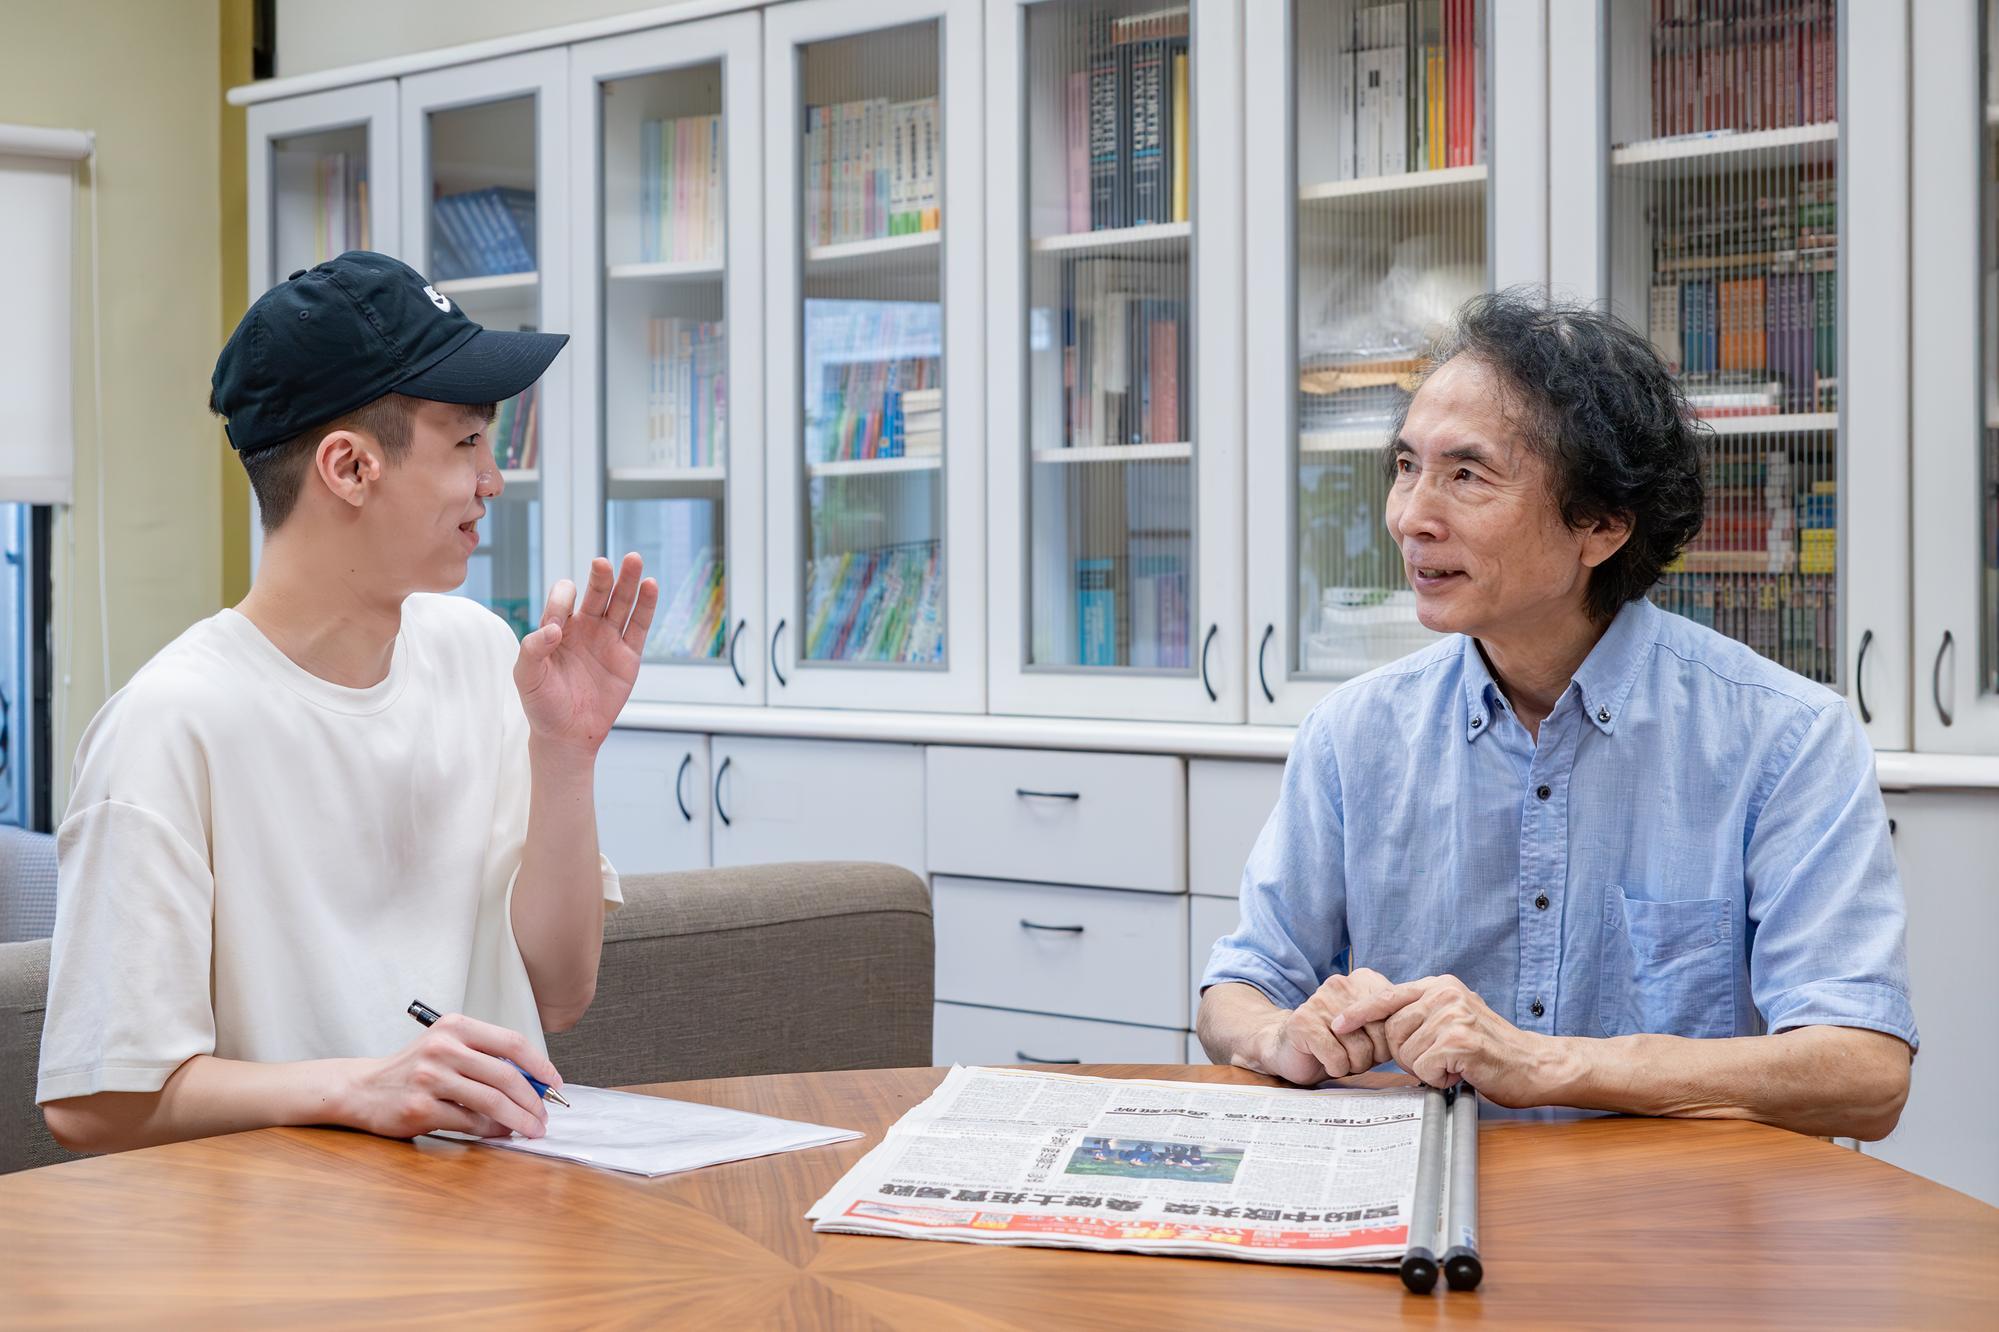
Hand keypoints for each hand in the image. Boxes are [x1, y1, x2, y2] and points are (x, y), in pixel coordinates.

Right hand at [339, 1012, 561, 1140]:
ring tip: (531, 1129)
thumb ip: (484, 1058)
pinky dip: (491, 1131)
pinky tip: (501, 1133)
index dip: (540, 1065)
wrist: (361, 1088)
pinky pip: (469, 1122)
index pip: (512, 1042)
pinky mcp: (421, 1108)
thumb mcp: (446, 1047)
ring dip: (519, 1119)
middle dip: (533, 1100)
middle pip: (506, 1075)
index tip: (554, 1083)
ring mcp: (431, 1078)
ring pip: (492, 1101)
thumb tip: (532, 1083)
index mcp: (456, 1027)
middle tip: (544, 1116)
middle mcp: (443, 1048)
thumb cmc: (412, 1069)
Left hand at [515, 553, 657, 753]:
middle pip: (596, 593)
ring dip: (627, 582)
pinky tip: (649, 585)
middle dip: (600, 577)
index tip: (556, 627)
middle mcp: (585, 628)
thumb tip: (554, 630)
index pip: (562, 601)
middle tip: (602, 563)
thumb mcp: (526, 677)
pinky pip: (639, 626)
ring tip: (633, 560)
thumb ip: (532, 650)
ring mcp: (608, 640)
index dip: (560, 605)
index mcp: (558, 628)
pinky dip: (646, 606)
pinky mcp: (628, 656)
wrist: (567, 735)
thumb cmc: (542, 704)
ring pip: (620, 604)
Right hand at [1253, 968, 1396, 1084]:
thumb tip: (1412, 1033)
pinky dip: (1335, 1068)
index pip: (1397, 1014)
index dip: (1390, 1041)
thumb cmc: (1338, 1042)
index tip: (1378, 1047)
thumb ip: (1394, 1022)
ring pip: (1360, 1050)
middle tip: (1355, 1054)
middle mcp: (1341, 984)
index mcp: (1364, 980)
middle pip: (1381, 1034)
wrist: (1289, 1048)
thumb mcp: (1373, 1028)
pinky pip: (1337, 1058)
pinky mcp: (1303, 1022)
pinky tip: (1325, 1060)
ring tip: (1340, 1056)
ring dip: (1353, 1065)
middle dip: (1373, 1055)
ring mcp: (1320, 1001)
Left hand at [1332, 974, 1567, 1106]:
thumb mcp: (1454, 1019)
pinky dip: (1438, 1079)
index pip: (1387, 996)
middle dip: (1407, 1055)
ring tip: (1454, 1065)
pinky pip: (1423, 1068)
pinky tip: (1460, 1073)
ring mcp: (1453, 1015)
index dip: (1359, 1013)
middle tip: (1439, 1061)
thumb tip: (1381, 1025)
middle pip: (1391, 1031)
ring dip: (1425, 1069)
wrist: (1535, 1066)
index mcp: (1440, 986)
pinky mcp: (1460, 1040)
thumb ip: (1423, 1015)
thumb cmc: (1492, 1050)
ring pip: (1406, 1052)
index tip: (1337, 1024)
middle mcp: (1445, 994)